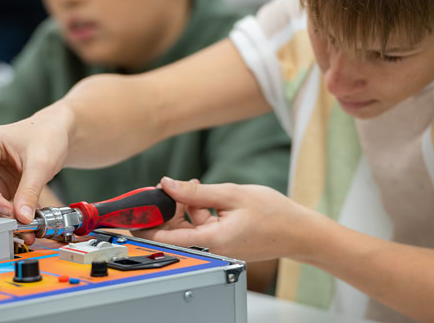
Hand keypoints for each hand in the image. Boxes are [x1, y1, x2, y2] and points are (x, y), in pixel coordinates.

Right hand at [0, 106, 72, 243]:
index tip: (10, 212)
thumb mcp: (41, 163)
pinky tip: (26, 218)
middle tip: (20, 225)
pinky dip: (10, 214)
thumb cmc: (46, 136)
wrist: (54, 134)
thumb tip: (22, 218)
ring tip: (27, 226)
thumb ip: (30, 191)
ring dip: (4, 217)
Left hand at [136, 177, 322, 261]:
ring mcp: (216, 248)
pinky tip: (206, 197)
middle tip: (171, 187)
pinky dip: (198, 212)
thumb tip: (167, 184)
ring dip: (185, 208)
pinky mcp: (222, 243)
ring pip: (186, 229)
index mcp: (211, 241)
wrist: (299, 231)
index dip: (145, 225)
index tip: (133, 212)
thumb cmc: (274, 214)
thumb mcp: (231, 194)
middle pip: (173, 233)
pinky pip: (200, 229)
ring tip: (196, 187)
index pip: (165, 239)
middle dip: (168, 209)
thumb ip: (195, 192)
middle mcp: (211, 249)